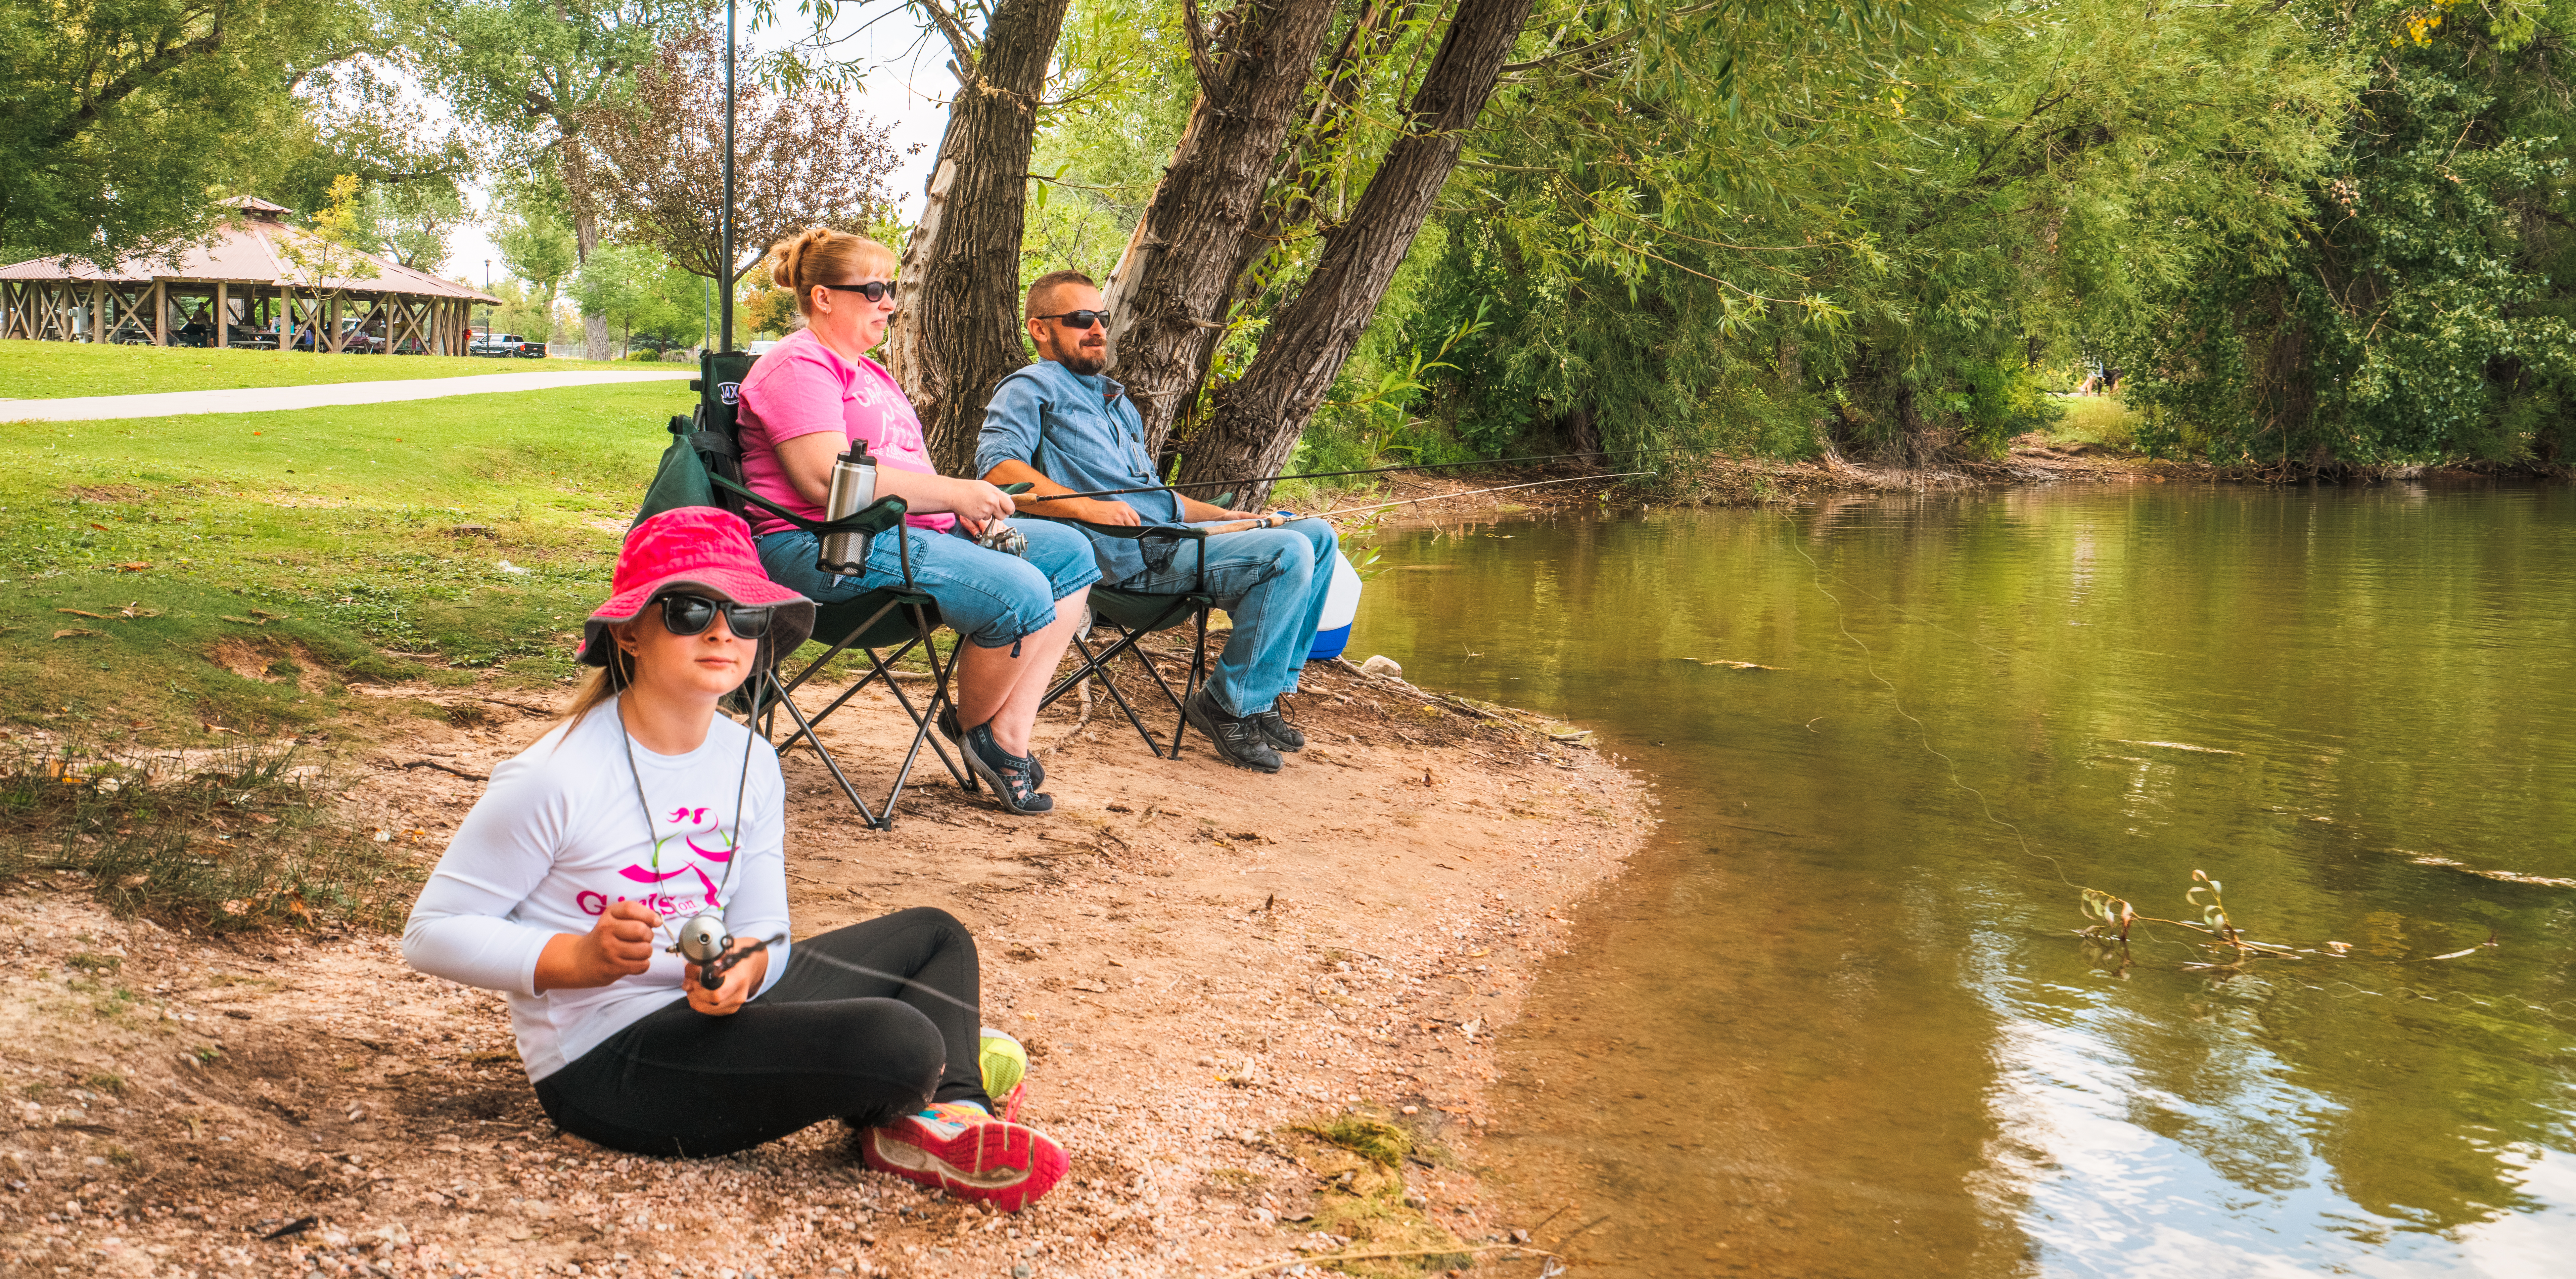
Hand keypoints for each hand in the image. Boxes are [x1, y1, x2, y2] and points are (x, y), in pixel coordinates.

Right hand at [535, 900, 660, 991]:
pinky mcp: (613, 968)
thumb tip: (657, 920)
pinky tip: (634, 961)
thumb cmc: (606, 937)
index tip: (656, 922)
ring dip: (647, 951)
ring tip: (637, 950)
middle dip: (649, 935)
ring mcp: (609, 950)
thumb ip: (635, 915)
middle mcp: (606, 931)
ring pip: (645, 950)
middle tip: (643, 938)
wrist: (582, 960)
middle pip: (641, 930)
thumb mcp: (614, 919)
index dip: (649, 915)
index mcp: (608, 915)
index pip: (631, 908)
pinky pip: (642, 965)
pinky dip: (643, 964)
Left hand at [686, 939, 767, 1015]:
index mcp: (738, 978)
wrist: (750, 965)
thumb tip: (687, 984)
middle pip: (706, 1003)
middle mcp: (738, 995)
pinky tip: (702, 991)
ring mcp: (734, 1005)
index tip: (697, 978)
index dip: (699, 987)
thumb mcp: (717, 952)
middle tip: (694, 980)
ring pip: (704, 1009)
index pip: (715, 993)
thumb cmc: (733, 957)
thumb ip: (698, 965)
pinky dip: (700, 1001)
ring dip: (694, 997)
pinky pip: (707, 1011)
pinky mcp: (729, 1010)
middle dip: (694, 991)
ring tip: (696, 985)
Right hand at [940, 477, 1017, 523]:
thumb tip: (1008, 501)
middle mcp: (992, 502)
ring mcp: (985, 510)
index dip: (1008, 510)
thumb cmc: (969, 488)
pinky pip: (982, 519)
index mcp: (995, 493)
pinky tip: (973, 508)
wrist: (954, 493)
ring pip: (991, 518)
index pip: (1010, 507)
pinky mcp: (978, 517)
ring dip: (986, 514)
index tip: (1005, 510)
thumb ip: (998, 495)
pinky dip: (979, 516)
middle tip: (991, 509)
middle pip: (1003, 516)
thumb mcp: (986, 487)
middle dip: (998, 514)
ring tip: (978, 505)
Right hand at [1078, 498, 1141, 526]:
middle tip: (1129, 532)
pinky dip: (1118, 533)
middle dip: (1132, 530)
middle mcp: (1123, 512)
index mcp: (1125, 506)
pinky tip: (1113, 530)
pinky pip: (1119, 532)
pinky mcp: (1112, 525)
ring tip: (1117, 529)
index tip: (1136, 528)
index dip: (1137, 524)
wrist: (1090, 509)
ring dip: (1124, 532)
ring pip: (1127, 530)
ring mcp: (1118, 519)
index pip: (1136, 518)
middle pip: (1133, 525)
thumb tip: (1131, 523)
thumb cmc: (1101, 508)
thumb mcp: (1115, 506)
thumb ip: (1124, 513)